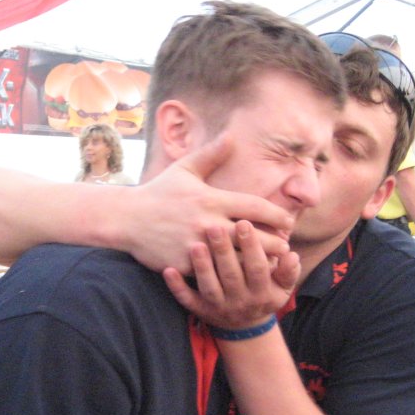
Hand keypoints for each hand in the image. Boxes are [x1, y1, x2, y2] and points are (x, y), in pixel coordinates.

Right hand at [121, 136, 293, 273]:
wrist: (126, 219)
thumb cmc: (158, 193)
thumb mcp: (184, 169)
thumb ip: (211, 155)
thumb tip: (231, 135)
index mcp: (212, 199)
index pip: (255, 207)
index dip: (277, 215)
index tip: (289, 222)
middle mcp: (207, 223)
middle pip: (254, 237)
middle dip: (274, 243)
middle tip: (286, 246)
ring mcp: (197, 246)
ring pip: (238, 260)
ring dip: (256, 263)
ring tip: (270, 264)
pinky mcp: (186, 265)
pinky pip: (214, 274)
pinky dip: (229, 277)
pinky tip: (241, 279)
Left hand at [163, 221, 298, 329]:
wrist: (244, 327)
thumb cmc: (264, 294)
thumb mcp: (282, 287)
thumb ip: (288, 271)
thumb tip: (290, 254)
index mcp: (261, 292)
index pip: (257, 267)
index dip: (252, 247)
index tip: (244, 222)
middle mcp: (239, 301)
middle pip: (231, 275)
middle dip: (224, 251)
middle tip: (214, 226)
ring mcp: (218, 307)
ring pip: (209, 287)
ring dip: (202, 267)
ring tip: (196, 245)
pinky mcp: (200, 311)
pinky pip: (186, 301)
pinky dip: (177, 287)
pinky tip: (167, 271)